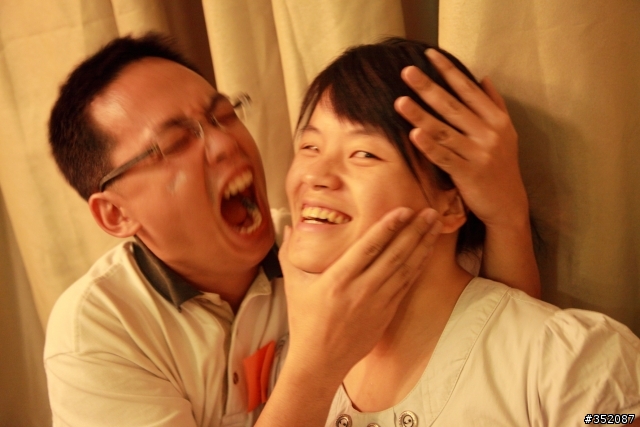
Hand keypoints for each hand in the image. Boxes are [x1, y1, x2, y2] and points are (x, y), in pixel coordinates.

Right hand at [279, 207, 441, 379]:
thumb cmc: (304, 321)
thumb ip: (289, 252)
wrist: (320, 361)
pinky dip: (418, 266)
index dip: (387, 227)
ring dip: (422, 245)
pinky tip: (426, 252)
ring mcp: (377, 303)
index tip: (403, 210)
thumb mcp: (293, 285)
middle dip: (414, 231)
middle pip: (394, 255)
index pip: (367, 248)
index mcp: (337, 280)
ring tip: (434, 225)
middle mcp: (361, 290)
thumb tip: (287, 225)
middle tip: (429, 211)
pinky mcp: (386, 313)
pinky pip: (406, 285)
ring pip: (405, 269)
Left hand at [394, 48, 528, 229]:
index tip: (429, 55)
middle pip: (452, 106)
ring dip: (421, 115)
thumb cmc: (501, 166)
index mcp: (497, 120)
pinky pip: (444, 157)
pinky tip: (414, 134)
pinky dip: (429, 146)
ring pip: (444, 130)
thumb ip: (494, 104)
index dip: (448, 71)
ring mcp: (478, 154)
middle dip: (428, 87)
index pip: (468, 90)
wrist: (508, 204)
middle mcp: (489, 133)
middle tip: (407, 72)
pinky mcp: (468, 174)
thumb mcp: (506, 133)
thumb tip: (483, 77)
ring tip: (400, 101)